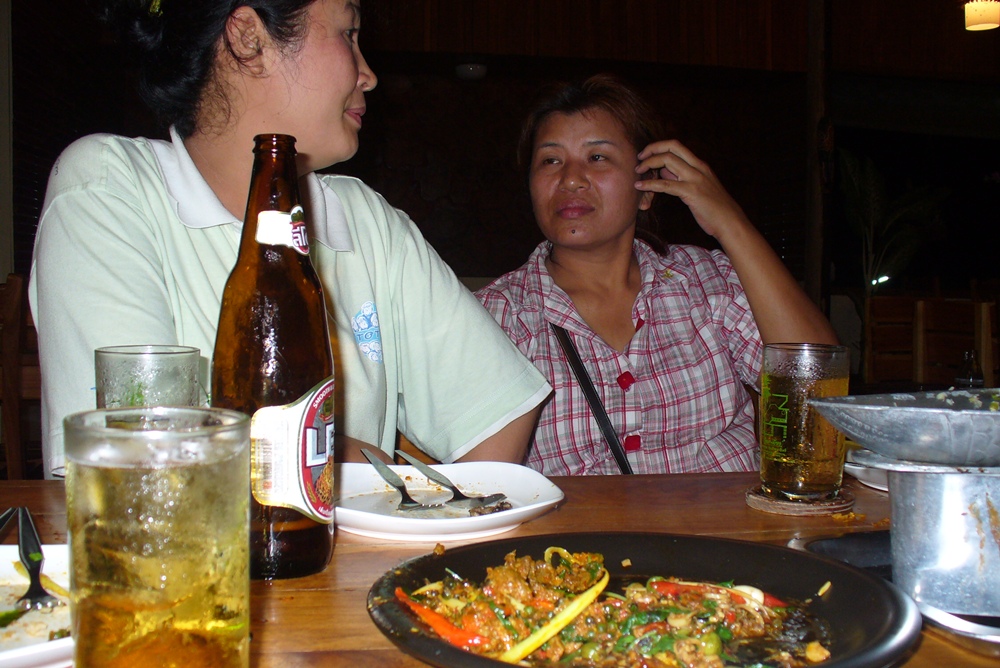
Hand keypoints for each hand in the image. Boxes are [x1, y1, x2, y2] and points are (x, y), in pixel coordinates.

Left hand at [634, 139, 749, 240]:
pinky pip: (666, 184)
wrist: (730, 222)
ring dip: (649, 164)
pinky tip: (639, 186)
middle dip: (652, 150)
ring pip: (668, 161)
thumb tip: (663, 170)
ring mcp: (695, 179)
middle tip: (639, 159)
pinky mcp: (691, 193)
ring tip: (637, 171)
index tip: (646, 154)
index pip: (676, 146)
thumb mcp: (698, 187)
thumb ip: (681, 176)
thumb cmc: (713, 208)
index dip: (659, 147)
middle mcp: (698, 167)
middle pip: (671, 147)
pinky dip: (650, 184)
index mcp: (700, 165)